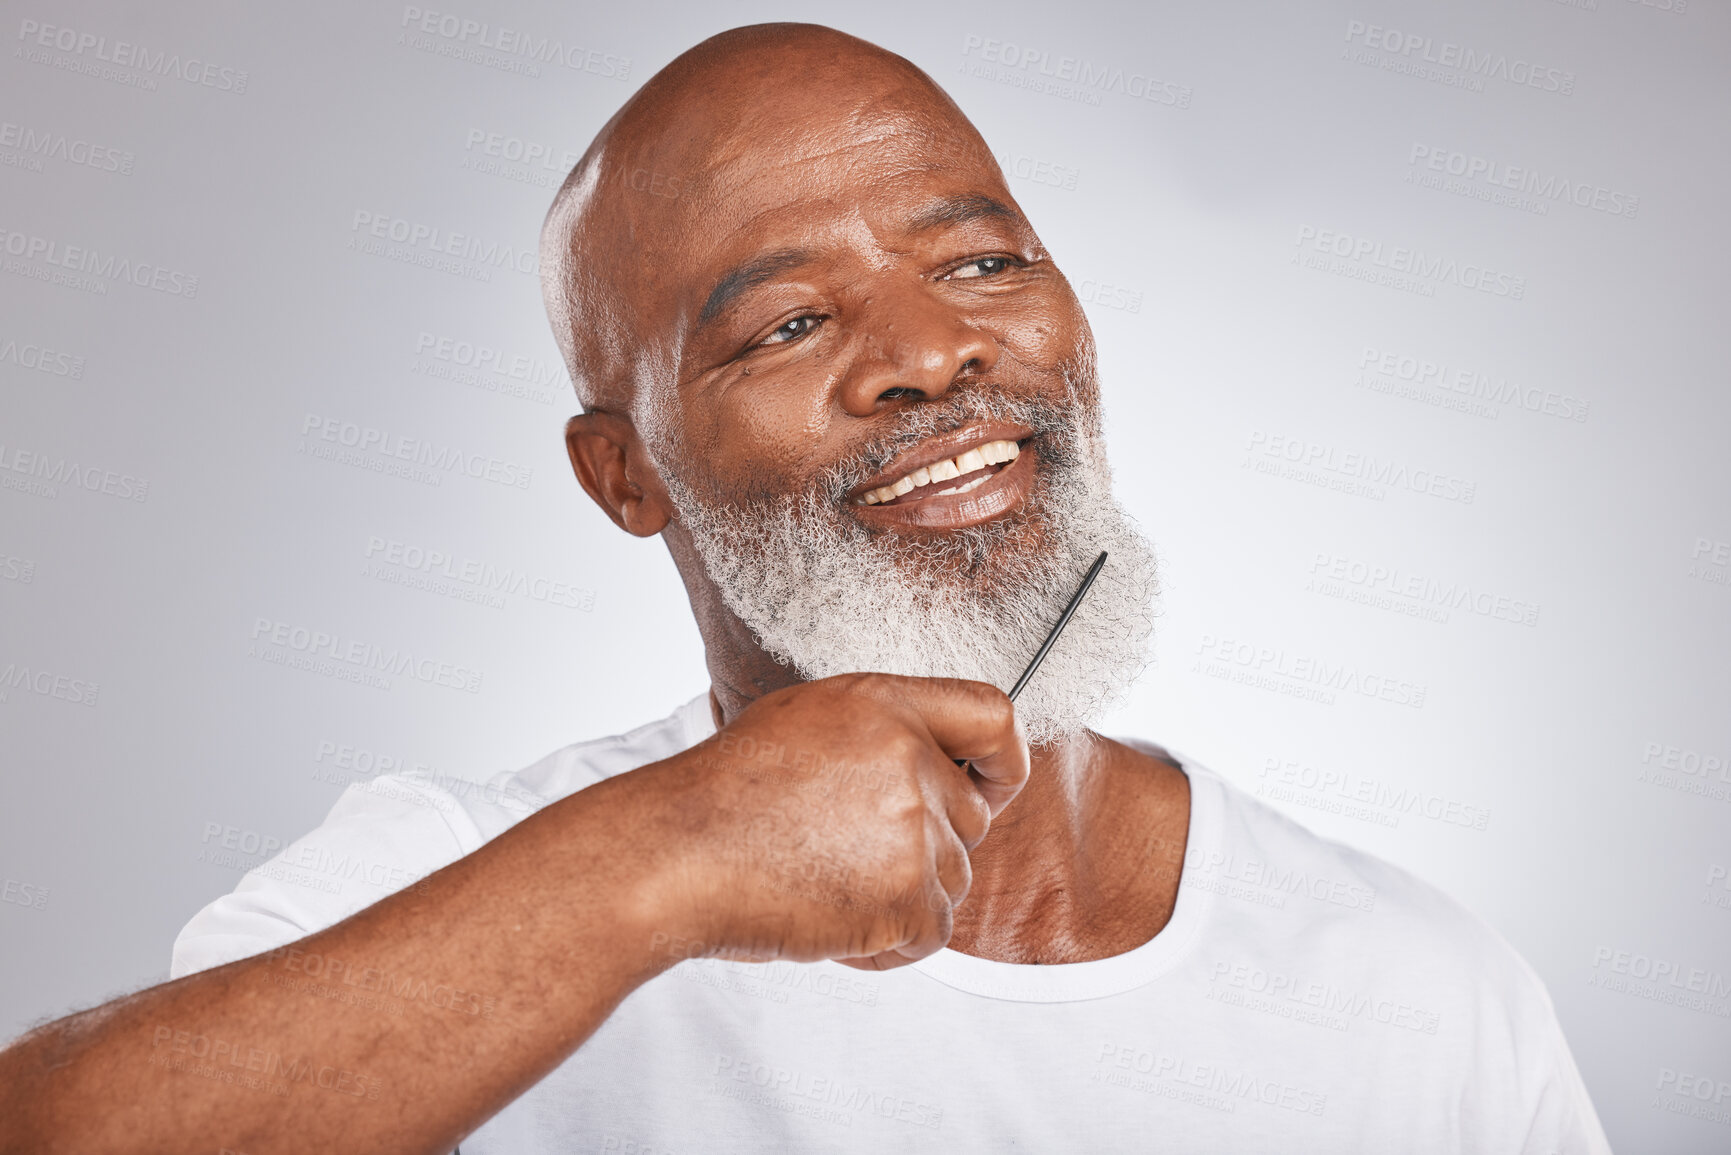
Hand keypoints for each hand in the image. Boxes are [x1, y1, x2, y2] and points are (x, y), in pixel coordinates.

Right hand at [657, 673, 1028, 970]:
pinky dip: (888, 945)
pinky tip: (830, 925)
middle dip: (923, 847)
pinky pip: (933, 933)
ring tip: (821, 886)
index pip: (991, 717)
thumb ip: (877, 736)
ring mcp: (913, 826)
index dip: (1004, 759)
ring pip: (952, 879)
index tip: (995, 785)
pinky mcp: (908, 894)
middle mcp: (908, 757)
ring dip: (900, 898)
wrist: (674, 856)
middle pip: (970, 818)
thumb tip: (932, 771)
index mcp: (883, 705)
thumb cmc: (721, 800)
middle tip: (844, 856)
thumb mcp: (802, 724)